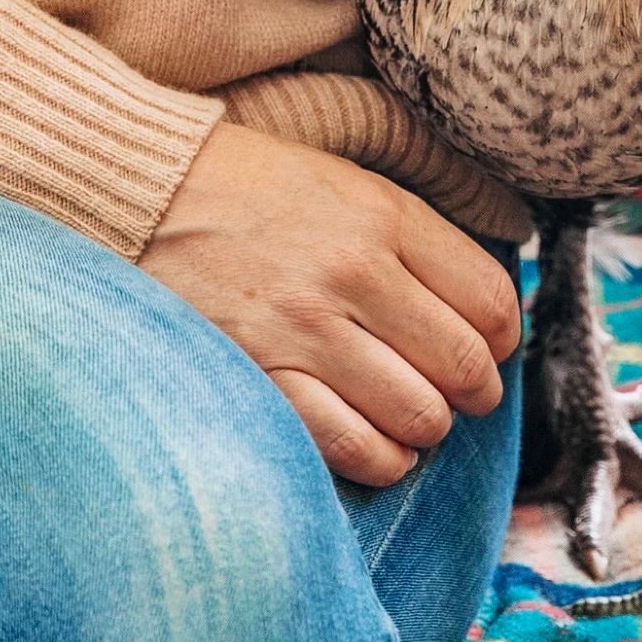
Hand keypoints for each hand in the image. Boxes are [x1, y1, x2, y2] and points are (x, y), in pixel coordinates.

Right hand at [142, 120, 521, 487]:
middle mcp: (352, 273)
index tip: (486, 348)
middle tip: (456, 393)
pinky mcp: (259, 375)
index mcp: (382, 216)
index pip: (491, 301)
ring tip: (409, 416)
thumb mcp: (343, 182)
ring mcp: (302, 329)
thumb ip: (414, 238)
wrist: (140, 191)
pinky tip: (376, 445)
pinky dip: (380, 460)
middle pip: (463, 366)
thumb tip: (485, 310)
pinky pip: (353, 447)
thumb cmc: (246, 187)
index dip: (502, 338)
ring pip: (418, 416)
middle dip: (473, 392)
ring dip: (425, 428)